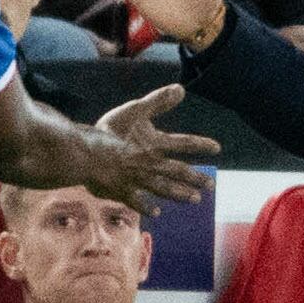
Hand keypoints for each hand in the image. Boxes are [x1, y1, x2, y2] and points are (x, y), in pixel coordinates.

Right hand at [86, 82, 217, 214]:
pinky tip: (156, 213)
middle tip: (211, 186)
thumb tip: (181, 89)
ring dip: (180, 194)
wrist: (87, 154)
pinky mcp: (123, 191)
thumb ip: (158, 101)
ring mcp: (138, 180)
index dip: (201, 144)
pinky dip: (147, 207)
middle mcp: (151, 164)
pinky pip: (137, 201)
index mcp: (155, 144)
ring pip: (164, 188)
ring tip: (194, 199)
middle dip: (196, 178)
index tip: (216, 148)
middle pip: (178, 171)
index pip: (184, 143)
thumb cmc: (109, 131)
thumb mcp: (135, 110)